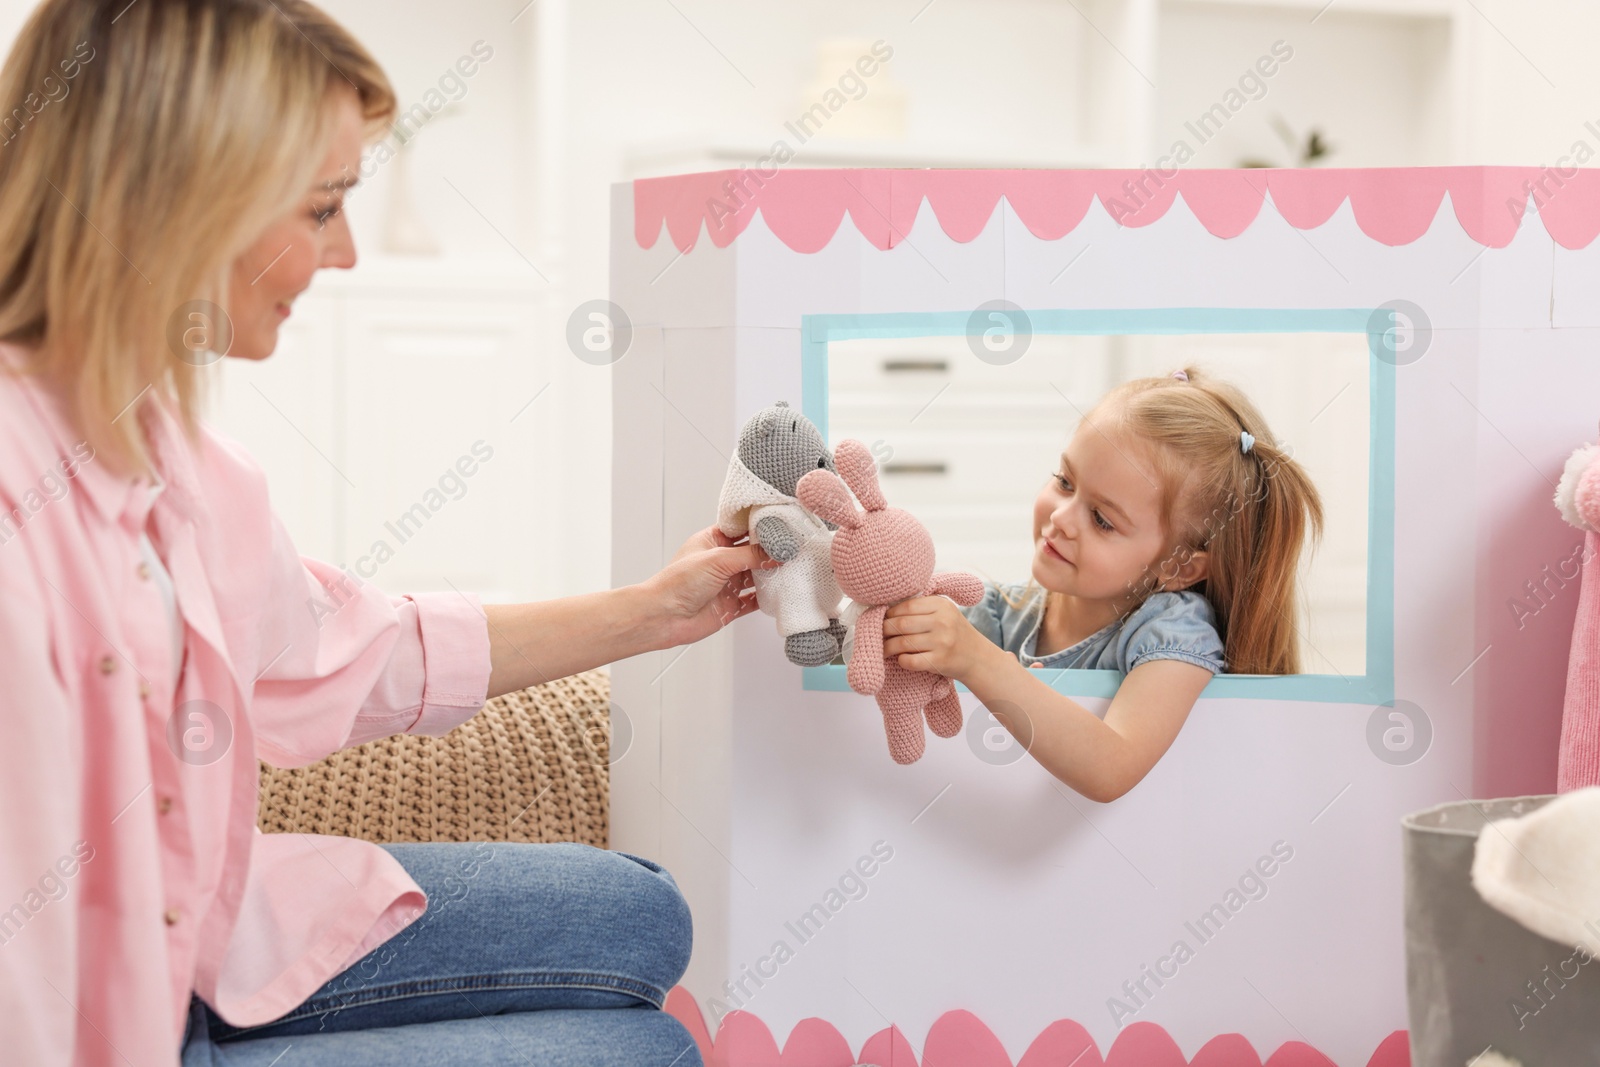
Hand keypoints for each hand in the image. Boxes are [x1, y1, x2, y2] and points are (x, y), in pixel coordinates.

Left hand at [646, 526, 780, 647]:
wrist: (664, 617)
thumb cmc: (677, 583)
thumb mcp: (717, 559)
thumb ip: (749, 555)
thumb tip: (775, 551)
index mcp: (712, 542)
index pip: (741, 529)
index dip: (759, 526)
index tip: (780, 523)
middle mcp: (720, 562)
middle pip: (752, 553)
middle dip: (770, 551)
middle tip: (791, 546)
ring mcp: (726, 584)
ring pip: (756, 576)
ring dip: (771, 573)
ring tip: (791, 567)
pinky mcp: (730, 605)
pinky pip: (754, 600)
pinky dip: (766, 597)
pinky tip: (779, 592)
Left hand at [882, 594, 984, 680]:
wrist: (977, 657)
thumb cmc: (953, 633)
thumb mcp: (944, 612)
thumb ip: (922, 607)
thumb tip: (886, 608)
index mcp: (941, 605)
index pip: (907, 606)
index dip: (890, 613)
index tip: (882, 619)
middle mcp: (942, 622)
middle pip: (901, 624)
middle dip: (884, 630)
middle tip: (877, 635)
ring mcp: (942, 642)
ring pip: (902, 643)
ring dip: (888, 647)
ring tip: (883, 649)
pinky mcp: (939, 661)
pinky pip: (910, 661)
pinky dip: (901, 661)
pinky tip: (901, 659)